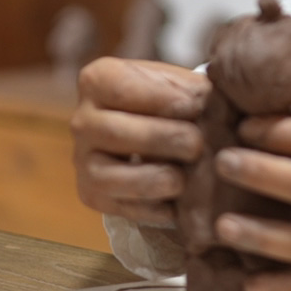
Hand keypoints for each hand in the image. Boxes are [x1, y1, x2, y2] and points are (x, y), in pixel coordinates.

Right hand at [70, 57, 208, 227]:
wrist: (157, 135)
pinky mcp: (91, 195)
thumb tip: (208, 103)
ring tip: (184, 179)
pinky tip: (176, 205)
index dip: (162, 99)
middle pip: (115, 131)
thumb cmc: (171, 103)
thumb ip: (191, 90)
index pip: (123, 89)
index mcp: (97, 81)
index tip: (196, 106)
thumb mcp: (179, 85)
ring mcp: (82, 160)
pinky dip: (149, 210)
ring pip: (109, 176)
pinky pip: (117, 207)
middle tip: (197, 144)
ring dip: (151, 179)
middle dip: (160, 139)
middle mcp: (82, 120)